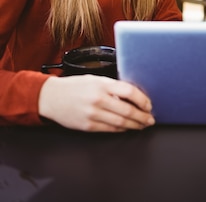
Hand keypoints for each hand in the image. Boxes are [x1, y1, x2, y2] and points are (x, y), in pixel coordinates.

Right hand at [38, 75, 155, 131]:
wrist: (51, 97)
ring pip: (120, 123)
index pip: (129, 91)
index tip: (149, 104)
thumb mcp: (94, 79)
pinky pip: (109, 130)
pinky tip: (127, 128)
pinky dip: (121, 130)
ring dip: (135, 125)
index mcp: (102, 84)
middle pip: (127, 110)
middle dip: (142, 116)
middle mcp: (98, 99)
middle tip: (150, 119)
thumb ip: (111, 87)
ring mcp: (93, 114)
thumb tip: (131, 95)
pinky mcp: (88, 126)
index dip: (142, 99)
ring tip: (142, 125)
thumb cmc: (74, 86)